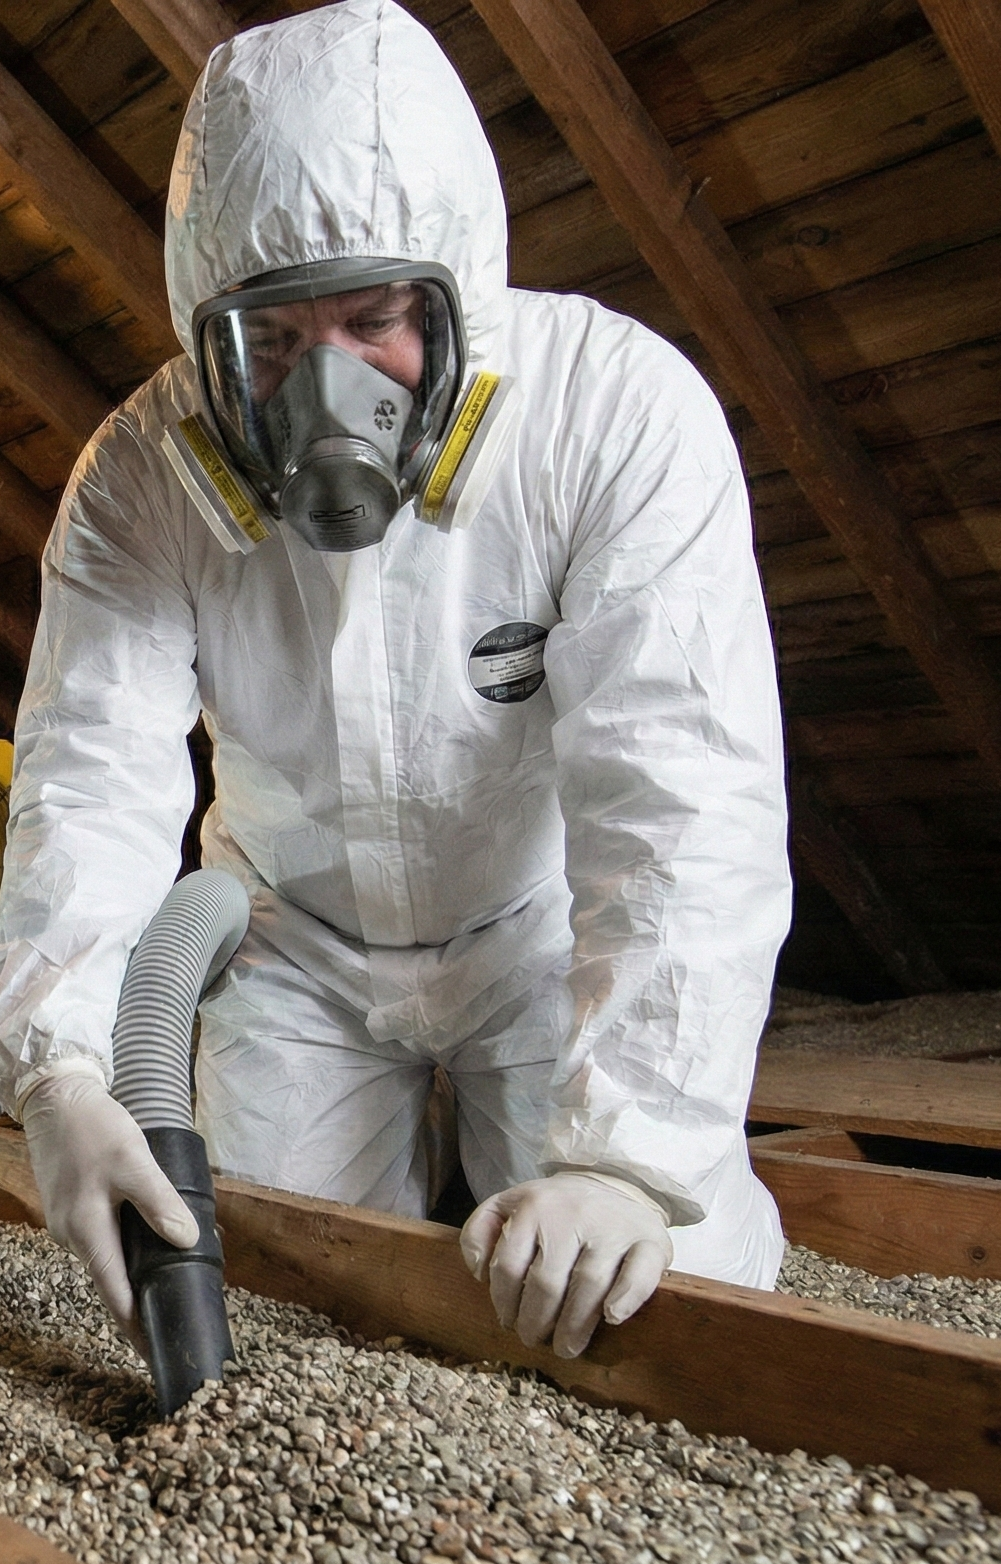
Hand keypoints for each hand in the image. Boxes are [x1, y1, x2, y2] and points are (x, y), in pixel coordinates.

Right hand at [20, 1068, 198, 1353]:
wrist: (56, 1097)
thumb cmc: (94, 1129)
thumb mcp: (134, 1162)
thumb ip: (160, 1203)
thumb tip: (187, 1242)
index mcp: (87, 1233)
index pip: (116, 1296)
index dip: (138, 1328)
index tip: (157, 1355)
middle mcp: (74, 1236)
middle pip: (114, 1281)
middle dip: (144, 1300)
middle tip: (178, 1313)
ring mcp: (70, 1223)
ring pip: (111, 1257)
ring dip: (139, 1269)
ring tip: (175, 1276)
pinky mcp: (74, 1207)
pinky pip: (106, 1236)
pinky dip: (129, 1244)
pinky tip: (152, 1238)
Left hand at [460, 1172, 672, 1357]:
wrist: (615, 1181)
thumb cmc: (556, 1206)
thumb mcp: (510, 1202)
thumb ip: (480, 1229)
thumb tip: (478, 1272)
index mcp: (534, 1206)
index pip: (508, 1266)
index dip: (504, 1303)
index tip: (509, 1321)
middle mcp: (573, 1214)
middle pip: (548, 1282)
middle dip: (536, 1321)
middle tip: (534, 1339)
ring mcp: (613, 1228)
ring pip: (589, 1284)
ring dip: (573, 1325)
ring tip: (566, 1346)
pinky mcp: (650, 1241)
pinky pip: (639, 1274)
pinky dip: (626, 1298)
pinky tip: (612, 1317)